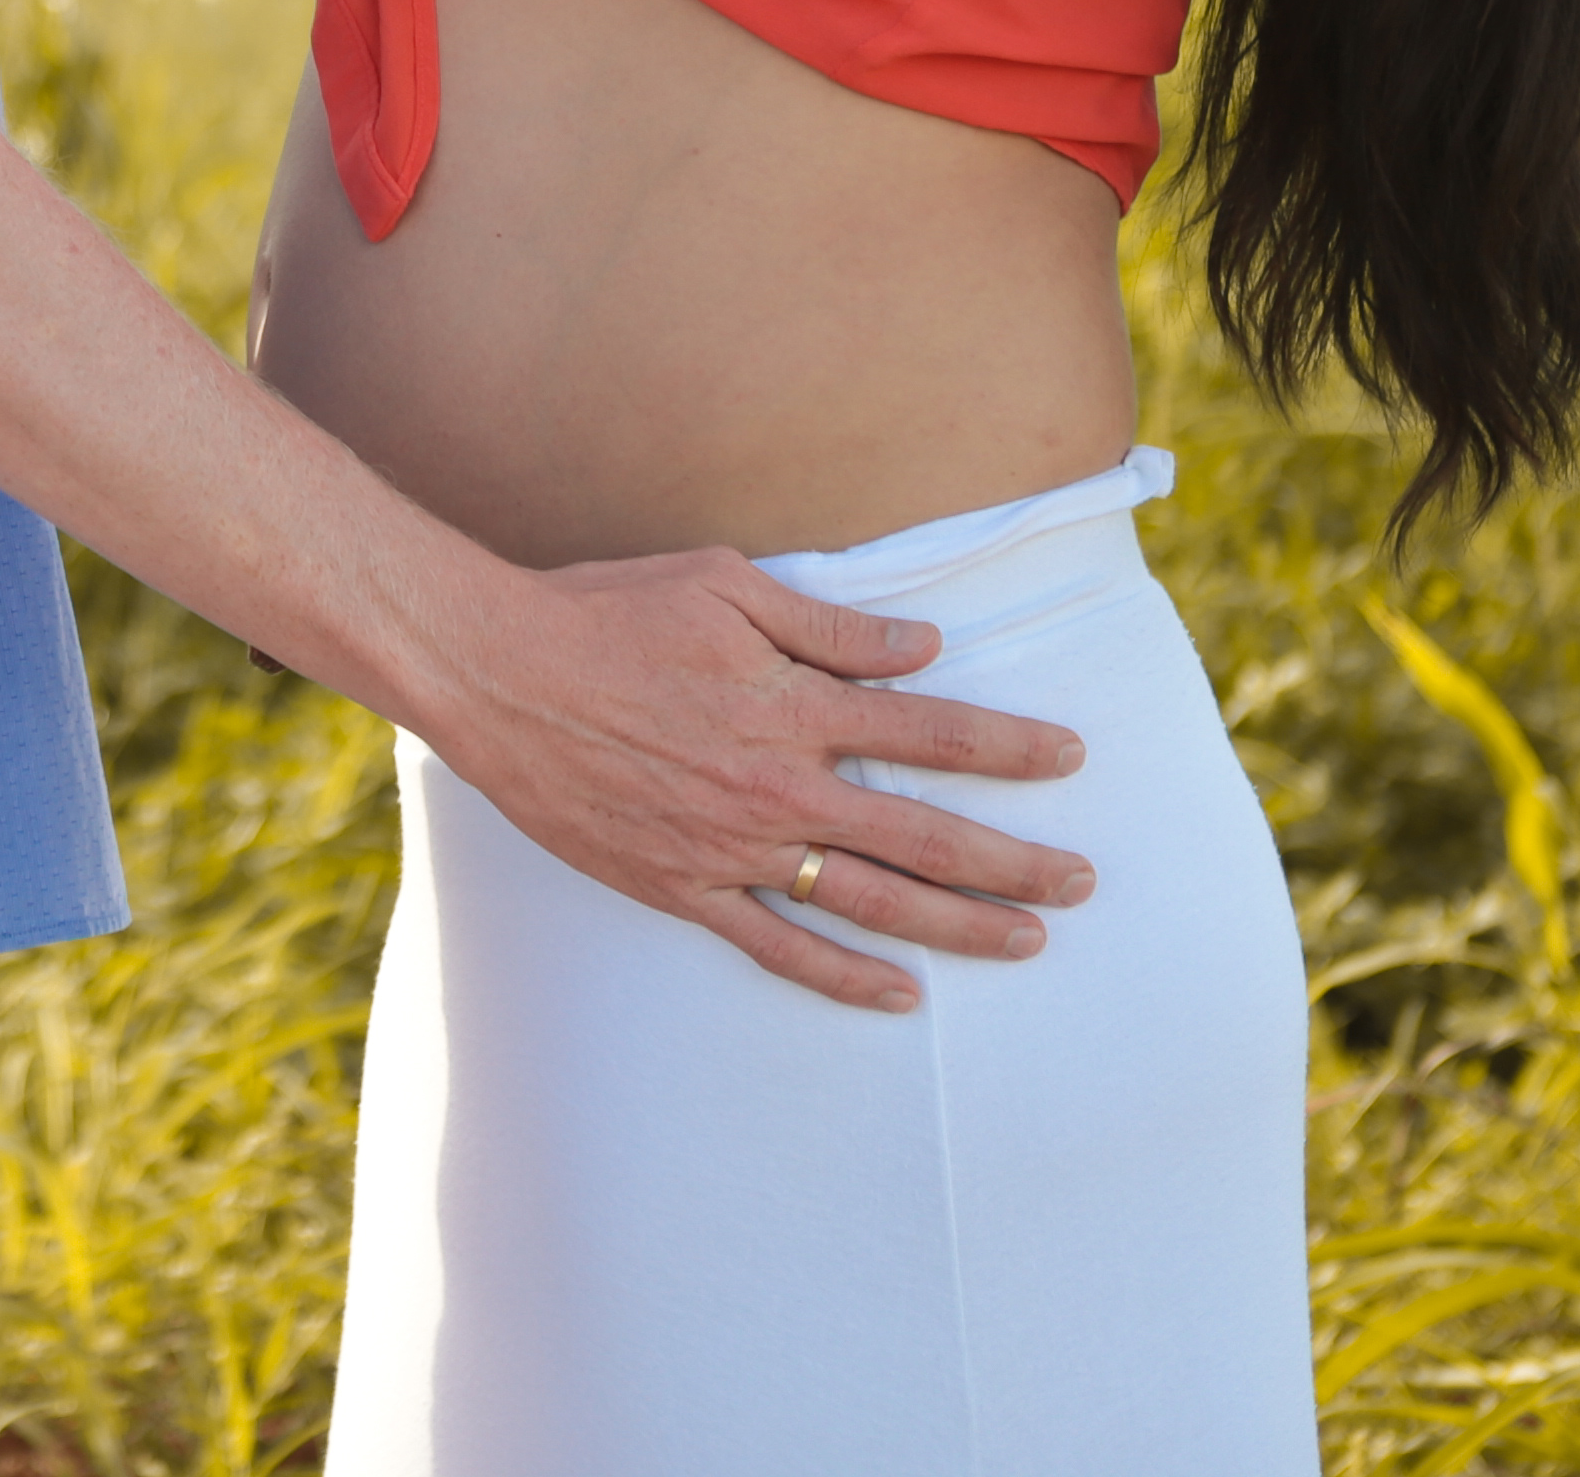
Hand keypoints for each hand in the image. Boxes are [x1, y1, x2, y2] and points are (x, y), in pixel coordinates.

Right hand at [423, 546, 1095, 1015]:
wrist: (496, 673)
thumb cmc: (607, 611)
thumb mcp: (724, 584)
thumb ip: (831, 626)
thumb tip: (925, 650)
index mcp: (794, 706)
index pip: (931, 730)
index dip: (1008, 746)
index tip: (1070, 757)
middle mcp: (778, 786)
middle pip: (923, 834)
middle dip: (1014, 859)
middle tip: (1083, 881)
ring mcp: (731, 847)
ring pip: (869, 901)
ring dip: (957, 923)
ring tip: (1027, 939)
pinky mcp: (681, 888)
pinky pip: (776, 947)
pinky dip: (842, 976)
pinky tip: (899, 995)